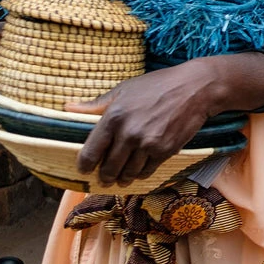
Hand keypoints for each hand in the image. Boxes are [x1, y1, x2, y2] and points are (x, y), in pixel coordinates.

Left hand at [65, 59, 218, 187]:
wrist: (196, 88)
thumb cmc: (158, 85)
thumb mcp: (124, 89)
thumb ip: (95, 104)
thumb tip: (67, 108)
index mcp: (114, 117)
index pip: (90, 153)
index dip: (85, 165)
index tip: (85, 168)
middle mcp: (129, 134)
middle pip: (109, 168)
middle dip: (105, 176)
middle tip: (105, 178)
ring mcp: (148, 144)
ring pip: (128, 173)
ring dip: (123, 178)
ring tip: (121, 178)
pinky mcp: (165, 151)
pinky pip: (147, 171)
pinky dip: (141, 174)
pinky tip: (139, 171)